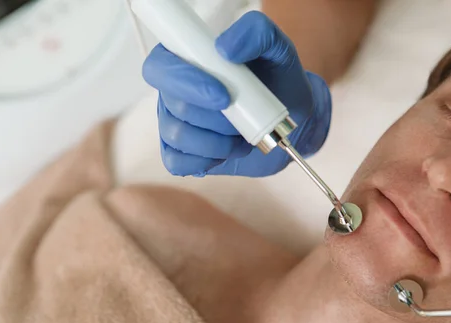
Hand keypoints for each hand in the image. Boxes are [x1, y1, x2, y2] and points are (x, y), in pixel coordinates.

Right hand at [142, 11, 331, 176]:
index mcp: (186, 58)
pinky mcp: (182, 153)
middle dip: (215, 118)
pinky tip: (229, 150)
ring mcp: (174, 123)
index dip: (185, 82)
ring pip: (177, 136)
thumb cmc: (278, 81)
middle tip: (244, 120)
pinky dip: (207, 160)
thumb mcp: (277, 48)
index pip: (160, 66)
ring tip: (243, 136)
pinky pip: (177, 162)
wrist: (290, 121)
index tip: (224, 96)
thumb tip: (225, 47)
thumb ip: (255, 32)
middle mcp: (174, 90)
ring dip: (217, 141)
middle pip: (173, 105)